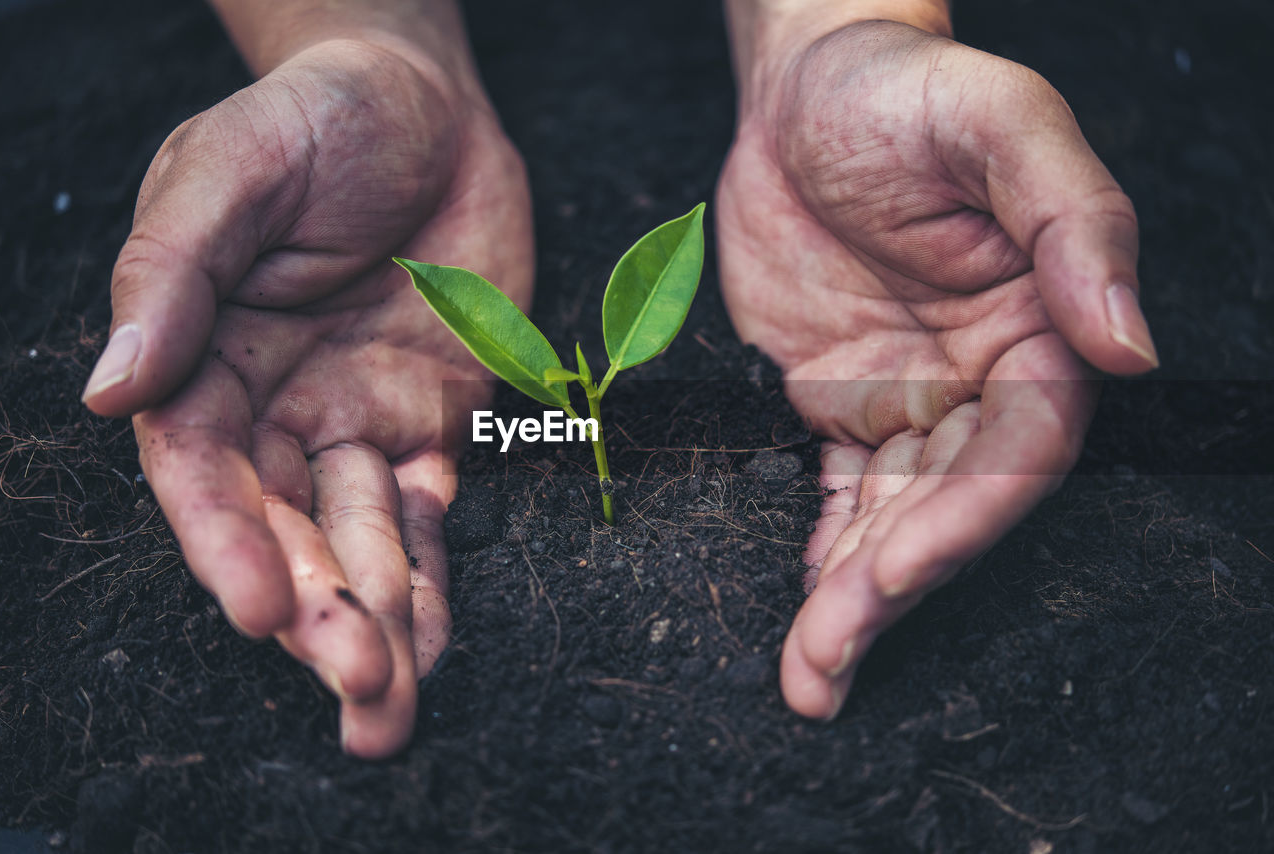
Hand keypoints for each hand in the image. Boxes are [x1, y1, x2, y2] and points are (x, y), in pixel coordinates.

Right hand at [83, 38, 531, 755]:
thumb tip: (106, 388)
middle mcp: (270, 407)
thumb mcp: (229, 171)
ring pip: (355, 540)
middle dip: (317, 613)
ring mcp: (351, 421)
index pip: (201, 472)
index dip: (227, 543)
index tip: (261, 609)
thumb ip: (170, 275)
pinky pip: (424, 515)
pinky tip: (434, 641)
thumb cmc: (314, 119)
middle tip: (358, 691)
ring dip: (376, 621)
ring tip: (393, 699)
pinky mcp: (427, 422)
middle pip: (284, 529)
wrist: (423, 104)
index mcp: (200, 359)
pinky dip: (428, 577)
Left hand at [717, 17, 1156, 718]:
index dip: (967, 517)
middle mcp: (981, 378)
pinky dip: (822, 550)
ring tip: (811, 677)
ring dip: (852, 597)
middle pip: (951, 505)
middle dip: (894, 587)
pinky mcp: (840, 399)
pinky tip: (808, 611)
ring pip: (890, 515)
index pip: (1021, 449)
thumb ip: (1072, 224)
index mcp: (1038, 326)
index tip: (899, 571)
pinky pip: (835, 490)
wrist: (803, 86)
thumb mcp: (999, 124)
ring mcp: (910, 396)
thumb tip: (1132, 344)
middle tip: (829, 665)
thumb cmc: (905, 87)